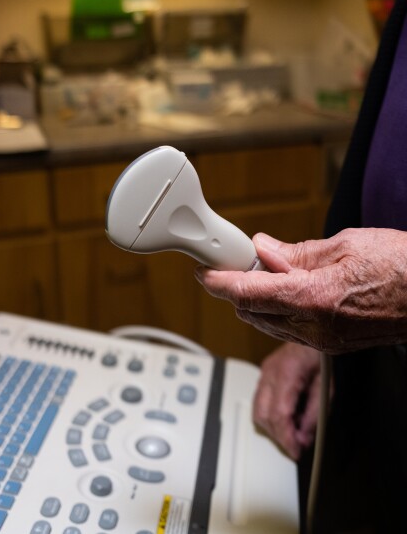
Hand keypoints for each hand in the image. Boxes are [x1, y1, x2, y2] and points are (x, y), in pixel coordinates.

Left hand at [194, 228, 406, 352]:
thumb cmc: (404, 267)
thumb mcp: (347, 244)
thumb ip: (296, 252)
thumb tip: (263, 250)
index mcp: (313, 298)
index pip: (247, 292)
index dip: (218, 281)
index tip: (204, 271)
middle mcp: (314, 327)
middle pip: (250, 312)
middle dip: (237, 288)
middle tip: (238, 263)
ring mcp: (323, 341)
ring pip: (266, 324)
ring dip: (255, 301)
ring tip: (266, 273)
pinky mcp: (332, 346)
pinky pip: (288, 331)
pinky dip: (276, 312)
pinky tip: (287, 292)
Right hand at [252, 342, 322, 459]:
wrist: (312, 334)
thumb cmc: (321, 355)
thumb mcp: (326, 388)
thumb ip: (314, 414)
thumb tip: (304, 436)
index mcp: (285, 375)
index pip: (278, 414)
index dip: (286, 437)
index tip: (296, 451)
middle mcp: (269, 374)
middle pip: (262, 415)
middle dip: (278, 436)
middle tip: (296, 445)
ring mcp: (263, 374)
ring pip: (257, 411)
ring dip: (272, 428)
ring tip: (292, 433)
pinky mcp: (263, 375)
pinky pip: (259, 402)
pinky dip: (270, 416)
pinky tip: (286, 419)